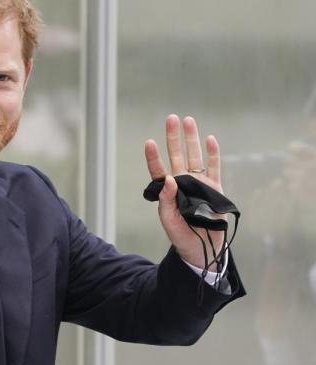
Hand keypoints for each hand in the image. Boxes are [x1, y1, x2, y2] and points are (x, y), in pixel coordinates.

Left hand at [144, 114, 224, 269]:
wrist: (202, 246)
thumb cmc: (181, 234)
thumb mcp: (168, 219)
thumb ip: (166, 200)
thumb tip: (168, 178)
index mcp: (167, 190)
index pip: (158, 169)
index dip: (153, 156)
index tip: (149, 142)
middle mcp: (182, 182)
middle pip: (176, 155)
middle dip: (174, 137)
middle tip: (171, 118)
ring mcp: (199, 183)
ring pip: (194, 156)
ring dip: (192, 139)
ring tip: (188, 120)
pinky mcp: (215, 188)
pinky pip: (214, 167)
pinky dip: (212, 153)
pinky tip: (209, 138)